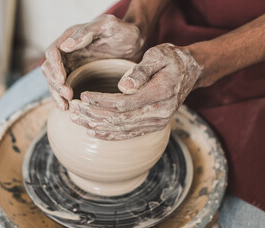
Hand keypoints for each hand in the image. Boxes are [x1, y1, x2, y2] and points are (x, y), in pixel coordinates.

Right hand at [41, 14, 143, 109]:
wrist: (137, 45)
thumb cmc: (125, 33)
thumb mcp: (110, 27)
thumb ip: (89, 31)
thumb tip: (65, 46)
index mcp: (72, 36)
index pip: (53, 52)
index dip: (54, 67)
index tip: (62, 80)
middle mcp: (68, 51)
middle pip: (49, 68)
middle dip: (55, 83)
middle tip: (68, 96)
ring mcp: (72, 65)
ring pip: (54, 81)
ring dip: (57, 94)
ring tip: (65, 106)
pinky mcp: (78, 77)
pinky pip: (65, 88)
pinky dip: (63, 99)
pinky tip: (67, 108)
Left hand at [70, 43, 202, 139]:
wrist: (191, 72)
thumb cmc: (172, 60)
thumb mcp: (159, 55)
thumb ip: (141, 71)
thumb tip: (122, 86)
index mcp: (160, 94)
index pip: (124, 103)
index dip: (101, 102)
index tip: (83, 96)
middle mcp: (160, 113)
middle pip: (120, 119)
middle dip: (93, 116)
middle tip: (73, 110)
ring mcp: (158, 122)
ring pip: (122, 129)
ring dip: (97, 126)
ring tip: (77, 120)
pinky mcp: (154, 126)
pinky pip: (129, 134)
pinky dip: (110, 134)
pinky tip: (93, 132)